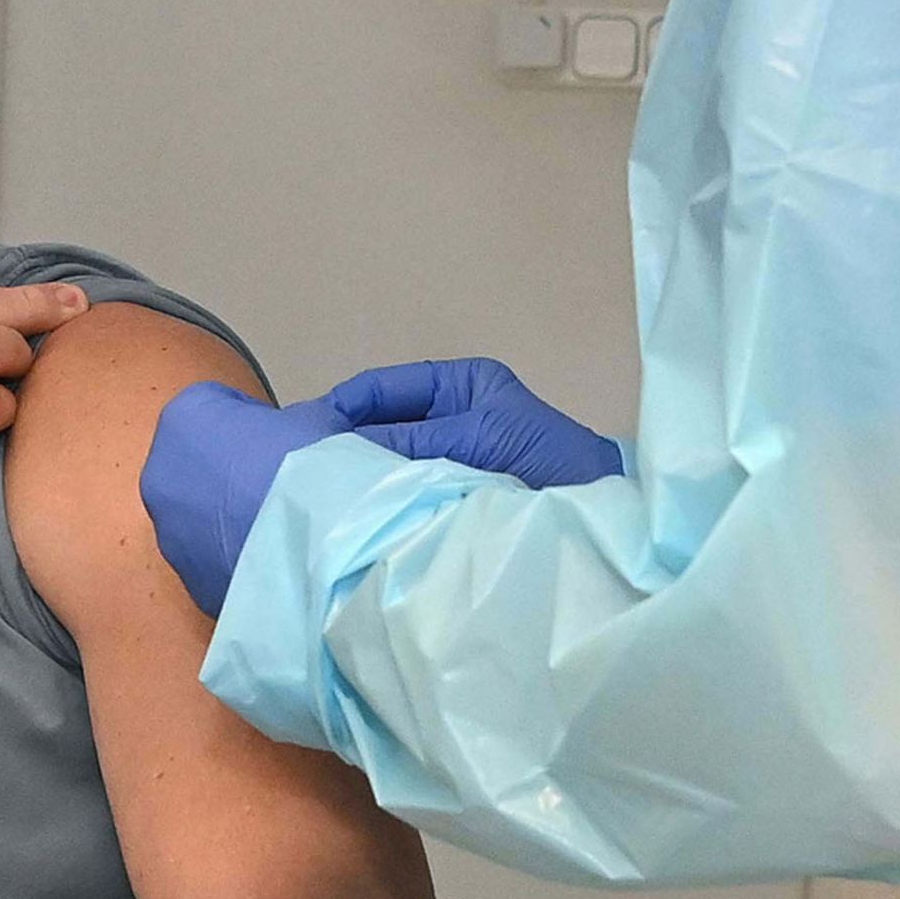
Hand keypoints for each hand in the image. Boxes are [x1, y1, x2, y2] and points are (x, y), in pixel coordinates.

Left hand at [141, 381, 349, 615]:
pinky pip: (211, 560)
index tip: (279, 438)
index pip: (215, 405)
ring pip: (198, 516)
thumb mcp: (315, 419)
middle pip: (197, 463)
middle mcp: (161, 473)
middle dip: (230, 470)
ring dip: (229, 517)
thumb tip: (300, 431)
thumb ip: (291, 421)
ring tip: (279, 527)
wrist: (319, 549)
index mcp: (185, 419)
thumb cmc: (311, 468)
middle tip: (277, 483)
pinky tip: (274, 559)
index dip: (252, 420)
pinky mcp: (189, 579)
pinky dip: (234, 557)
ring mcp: (168, 533)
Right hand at [328, 357, 624, 489]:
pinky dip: (384, 499)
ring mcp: (447, 458)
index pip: (384, 387)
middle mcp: (448, 416)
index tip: (305, 430)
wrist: (597, 511)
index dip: (344, 405)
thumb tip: (340, 449)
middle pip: (380, 424)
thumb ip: (413, 441)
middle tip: (303, 467)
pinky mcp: (448, 498)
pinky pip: (407, 492)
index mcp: (459, 385)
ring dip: (363, 475)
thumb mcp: (479, 437)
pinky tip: (357, 513)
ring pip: (389, 461)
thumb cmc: (548, 457)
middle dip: (346, 443)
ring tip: (323, 492)